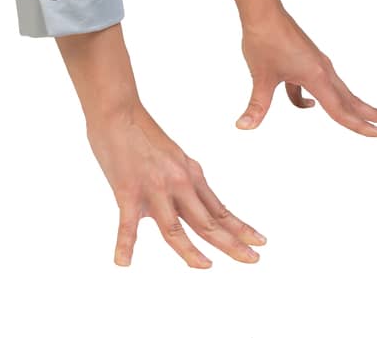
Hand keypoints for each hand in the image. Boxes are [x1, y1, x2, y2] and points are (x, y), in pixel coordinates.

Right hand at [84, 102, 266, 267]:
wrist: (116, 110)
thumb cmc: (140, 131)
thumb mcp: (174, 156)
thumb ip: (183, 179)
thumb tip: (190, 199)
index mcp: (190, 175)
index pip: (220, 210)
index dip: (241, 228)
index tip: (260, 243)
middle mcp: (178, 185)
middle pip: (208, 224)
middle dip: (233, 244)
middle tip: (253, 260)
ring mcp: (153, 190)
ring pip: (176, 231)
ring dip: (191, 253)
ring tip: (206, 267)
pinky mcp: (127, 192)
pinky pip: (127, 225)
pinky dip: (124, 245)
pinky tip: (123, 262)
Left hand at [235, 8, 376, 135]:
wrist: (263, 10)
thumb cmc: (263, 40)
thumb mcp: (260, 77)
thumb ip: (257, 105)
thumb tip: (244, 126)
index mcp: (316, 77)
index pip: (341, 110)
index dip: (359, 126)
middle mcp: (323, 70)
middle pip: (350, 99)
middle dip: (370, 113)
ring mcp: (317, 63)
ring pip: (338, 91)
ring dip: (350, 105)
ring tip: (364, 116)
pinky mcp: (308, 59)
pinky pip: (319, 83)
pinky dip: (319, 96)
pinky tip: (307, 103)